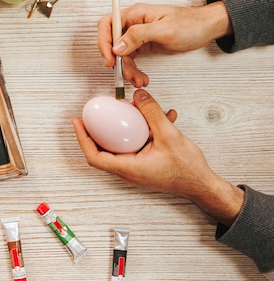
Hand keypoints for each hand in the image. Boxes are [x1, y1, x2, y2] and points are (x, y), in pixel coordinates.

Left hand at [72, 89, 243, 225]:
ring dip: (121, 128)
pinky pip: (135, 146)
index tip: (78, 122)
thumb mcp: (169, 135)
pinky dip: (139, 132)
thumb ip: (152, 113)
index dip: (82, 138)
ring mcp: (136, 169)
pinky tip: (155, 117)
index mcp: (128, 168)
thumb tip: (138, 95)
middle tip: (94, 113)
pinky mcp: (144, 165)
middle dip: (97, 130)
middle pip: (103, 150)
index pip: (94, 156)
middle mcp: (128, 171)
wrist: (203, 185)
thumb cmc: (187, 169)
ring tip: (126, 110)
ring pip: (120, 146)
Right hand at [98, 2, 232, 86]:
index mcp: (135, 14)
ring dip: (127, 69)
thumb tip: (117, 46)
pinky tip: (141, 77)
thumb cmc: (190, 24)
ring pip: (122, 54)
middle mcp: (133, 23)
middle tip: (125, 74)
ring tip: (137, 79)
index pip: (108, 24)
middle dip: (118, 61)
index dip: (104, 42)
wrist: (206, 29)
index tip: (109, 59)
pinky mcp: (143, 44)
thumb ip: (138, 36)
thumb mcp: (163, 30)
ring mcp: (137, 35)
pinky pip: (132, 59)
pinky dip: (134, 69)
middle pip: (113, 42)